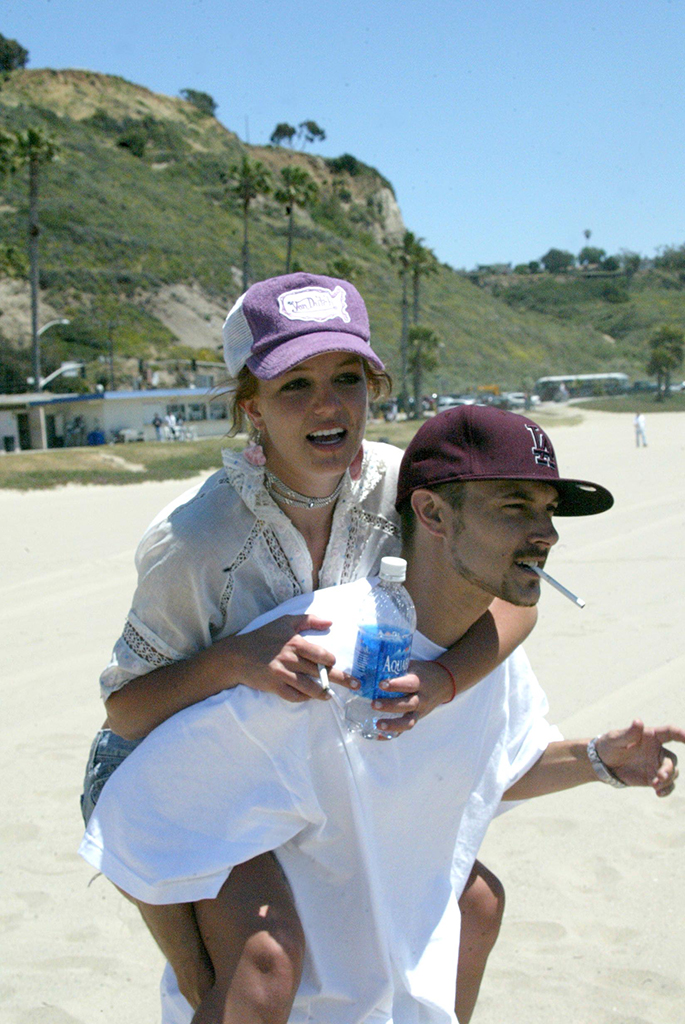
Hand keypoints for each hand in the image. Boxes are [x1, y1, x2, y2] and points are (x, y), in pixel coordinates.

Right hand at [226, 614, 346, 702]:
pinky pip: (294, 696)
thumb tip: (330, 622)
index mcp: (294, 642)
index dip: (332, 661)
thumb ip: (309, 620)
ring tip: (329, 695)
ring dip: (323, 693)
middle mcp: (290, 659)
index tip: (335, 663)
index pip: (322, 654)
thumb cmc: (263, 637)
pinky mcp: (274, 687)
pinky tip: (309, 696)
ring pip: (310, 688)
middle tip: (356, 685)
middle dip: (340, 679)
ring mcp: (282, 674)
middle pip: (320, 672)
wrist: (237, 655)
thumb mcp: (284, 621)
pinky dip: (304, 697)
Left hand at [370, 660, 453, 735]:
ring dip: (392, 725)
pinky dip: (391, 734)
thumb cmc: (422, 672)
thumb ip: (396, 665)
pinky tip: (378, 735)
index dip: (396, 685)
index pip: (409, 684)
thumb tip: (372, 660)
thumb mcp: (413, 666)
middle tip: (373, 703)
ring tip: (377, 724)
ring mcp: (420, 712)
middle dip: (390, 706)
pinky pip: (404, 730)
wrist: (443, 683)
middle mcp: (421, 699)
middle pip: (407, 705)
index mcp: (420, 683)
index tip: (381, 684)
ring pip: (408, 722)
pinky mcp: (416, 719)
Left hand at [595, 720, 684, 796]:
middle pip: (672, 759)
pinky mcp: (653, 778)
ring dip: (667, 780)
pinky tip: (659, 793)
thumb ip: (628, 734)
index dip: (682, 734)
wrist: (604, 763)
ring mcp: (656, 765)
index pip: (670, 732)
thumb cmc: (609, 745)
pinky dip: (667, 790)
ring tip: (655, 785)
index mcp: (651, 736)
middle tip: (660, 777)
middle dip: (669, 769)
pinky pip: (667, 785)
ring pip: (672, 773)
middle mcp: (657, 750)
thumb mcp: (615, 739)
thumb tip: (639, 722)